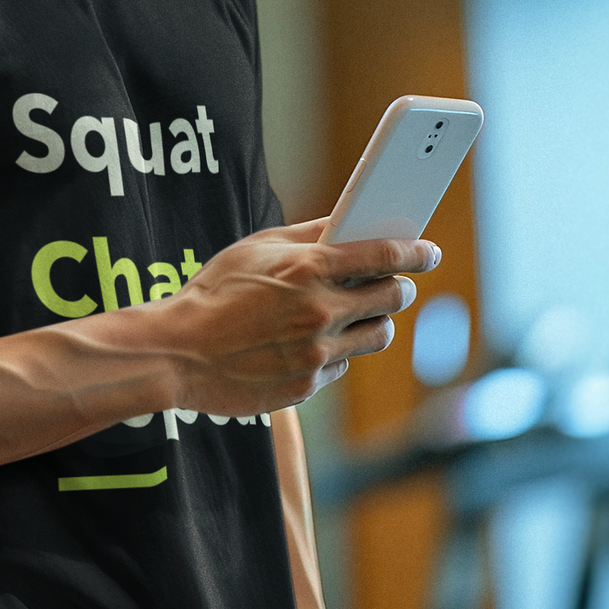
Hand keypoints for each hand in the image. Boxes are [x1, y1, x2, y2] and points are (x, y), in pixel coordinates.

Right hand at [151, 218, 439, 416]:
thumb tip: (344, 223)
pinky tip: (313, 340)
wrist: (179, 352)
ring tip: (360, 312)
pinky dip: (338, 350)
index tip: (429, 251)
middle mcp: (319, 311)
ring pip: (377, 335)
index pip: (382, 256)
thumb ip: (305, 235)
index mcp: (306, 269)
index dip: (414, 252)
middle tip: (395, 282)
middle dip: (400, 287)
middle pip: (392, 298)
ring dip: (376, 320)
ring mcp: (316, 353)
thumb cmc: (213, 292)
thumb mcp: (254, 249)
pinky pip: (343, 364)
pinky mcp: (309, 386)